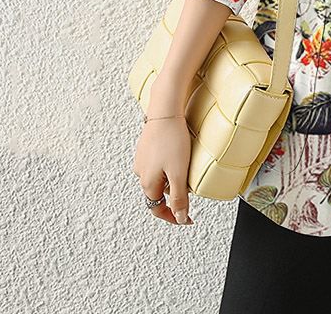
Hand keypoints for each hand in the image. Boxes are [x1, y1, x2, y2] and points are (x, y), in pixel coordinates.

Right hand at [132, 78, 193, 225]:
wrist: (165, 111)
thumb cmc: (172, 140)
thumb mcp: (179, 173)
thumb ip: (179, 198)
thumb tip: (180, 218)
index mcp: (148, 183)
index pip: (158, 209)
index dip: (173, 217)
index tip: (187, 220)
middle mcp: (141, 173)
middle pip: (157, 194)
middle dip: (173, 198)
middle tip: (189, 194)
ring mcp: (142, 160)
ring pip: (157, 179)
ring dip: (171, 181)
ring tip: (185, 172)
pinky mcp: (146, 148)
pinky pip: (157, 165)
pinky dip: (168, 168)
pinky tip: (177, 158)